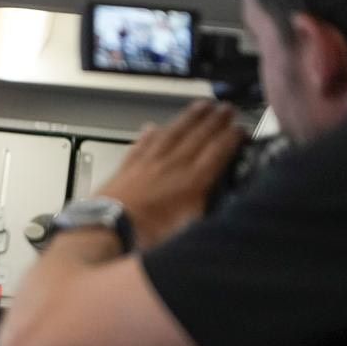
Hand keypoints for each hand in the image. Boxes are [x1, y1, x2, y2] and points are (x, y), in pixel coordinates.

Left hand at [95, 101, 243, 249]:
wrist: (104, 233)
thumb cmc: (144, 238)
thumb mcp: (190, 230)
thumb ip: (207, 209)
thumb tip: (220, 201)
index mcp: (192, 182)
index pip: (219, 150)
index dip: (233, 137)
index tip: (242, 130)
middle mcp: (171, 167)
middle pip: (198, 136)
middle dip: (216, 120)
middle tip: (227, 108)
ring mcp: (147, 165)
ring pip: (172, 133)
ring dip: (188, 118)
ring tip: (200, 107)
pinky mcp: (125, 169)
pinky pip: (141, 144)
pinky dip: (150, 134)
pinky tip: (153, 128)